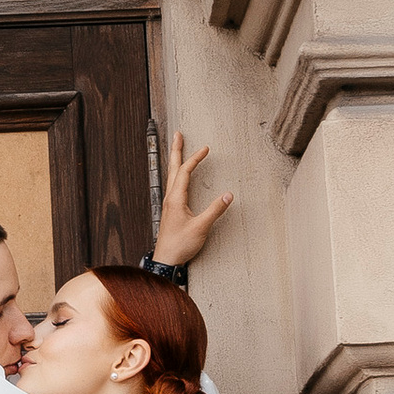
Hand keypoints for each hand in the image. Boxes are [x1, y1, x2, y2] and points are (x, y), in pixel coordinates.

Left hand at [153, 130, 232, 267]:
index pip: (186, 172)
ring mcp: (169, 203)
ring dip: (176, 160)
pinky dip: (177, 174)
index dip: (195, 159)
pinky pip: (173, 185)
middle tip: (178, 134)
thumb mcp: (201, 227)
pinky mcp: (170, 210)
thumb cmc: (180, 245)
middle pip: (173, 168)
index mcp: (176, 198)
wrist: (165, 259)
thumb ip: (215, 210)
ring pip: (172, 176)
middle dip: (177, 150)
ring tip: (178, 149)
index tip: (206, 149)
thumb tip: (228, 195)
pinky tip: (179, 176)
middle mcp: (170, 198)